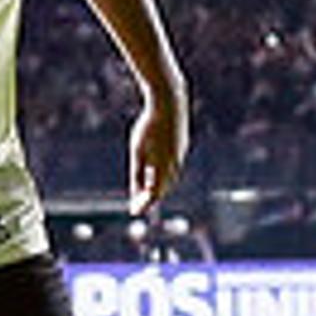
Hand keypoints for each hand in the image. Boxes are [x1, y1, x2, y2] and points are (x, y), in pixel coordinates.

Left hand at [126, 96, 187, 211]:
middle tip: (138, 205)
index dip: (144, 204)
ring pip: (170, 177)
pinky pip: (173, 166)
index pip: (154, 194)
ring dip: (159, 186)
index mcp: (164, 167)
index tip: (133, 212)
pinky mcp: (182, 146)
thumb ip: (138, 173)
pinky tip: (156, 171)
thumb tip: (137, 192)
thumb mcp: (138, 151)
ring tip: (146, 192)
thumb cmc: (148, 127)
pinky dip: (164, 174)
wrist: (169, 103)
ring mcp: (180, 154)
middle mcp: (175, 164)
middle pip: (163, 188)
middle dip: (151, 198)